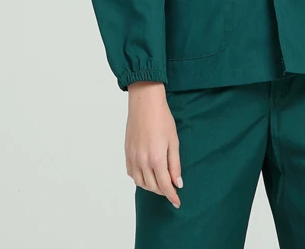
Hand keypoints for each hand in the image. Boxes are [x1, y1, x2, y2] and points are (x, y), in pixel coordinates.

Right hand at [125, 81, 183, 207]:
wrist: (145, 103)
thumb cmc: (162, 119)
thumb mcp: (174, 141)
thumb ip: (175, 164)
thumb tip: (177, 183)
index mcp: (156, 158)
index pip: (164, 185)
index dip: (172, 196)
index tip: (177, 202)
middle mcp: (142, 161)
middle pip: (152, 186)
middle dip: (163, 191)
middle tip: (171, 188)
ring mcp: (133, 157)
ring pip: (141, 183)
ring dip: (151, 186)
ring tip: (160, 182)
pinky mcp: (127, 152)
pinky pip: (132, 173)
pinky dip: (140, 178)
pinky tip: (147, 174)